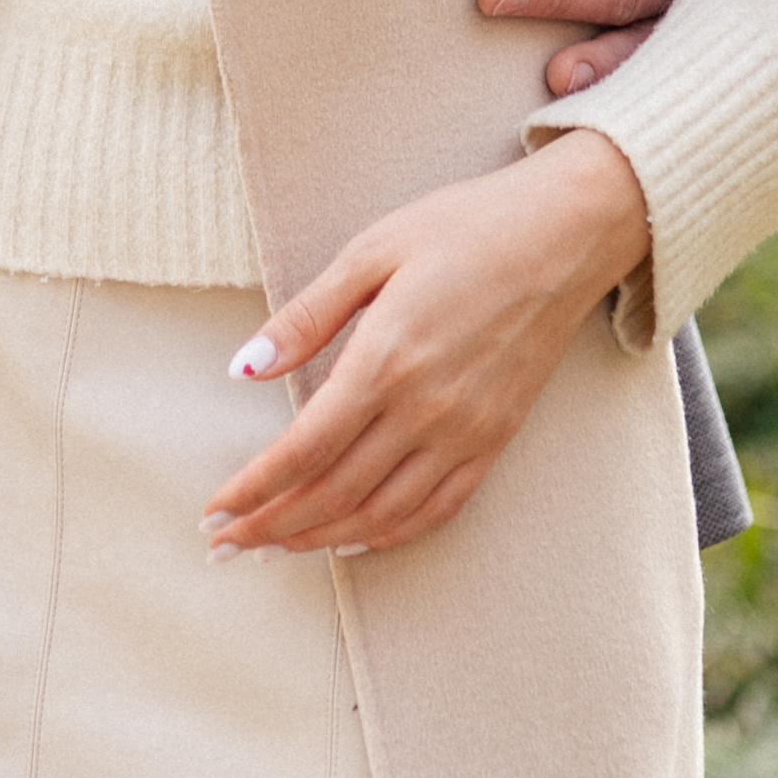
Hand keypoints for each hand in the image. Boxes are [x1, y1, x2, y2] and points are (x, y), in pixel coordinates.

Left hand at [203, 131, 650, 558]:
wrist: (563, 235)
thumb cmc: (462, 228)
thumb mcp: (371, 250)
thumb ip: (306, 316)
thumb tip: (241, 368)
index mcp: (385, 360)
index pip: (303, 449)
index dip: (253, 488)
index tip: (214, 510)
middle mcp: (425, 410)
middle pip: (334, 493)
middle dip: (272, 526)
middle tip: (225, 545)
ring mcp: (465, 432)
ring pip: (381, 514)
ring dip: (321, 539)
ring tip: (275, 549)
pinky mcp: (495, 440)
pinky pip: (437, 508)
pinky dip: (389, 534)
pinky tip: (355, 539)